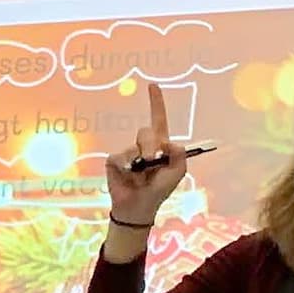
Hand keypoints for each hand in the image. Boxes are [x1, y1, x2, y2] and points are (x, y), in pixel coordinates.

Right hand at [104, 85, 192, 228]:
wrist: (139, 207)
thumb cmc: (159, 190)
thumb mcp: (178, 172)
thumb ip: (179, 154)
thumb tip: (168, 142)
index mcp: (160, 145)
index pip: (158, 119)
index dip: (156, 102)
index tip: (153, 86)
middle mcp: (143, 145)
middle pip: (147, 132)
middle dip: (151, 147)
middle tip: (152, 161)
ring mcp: (127, 152)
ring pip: (134, 145)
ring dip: (140, 161)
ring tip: (140, 176)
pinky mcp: (114, 160)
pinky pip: (121, 156)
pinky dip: (126, 167)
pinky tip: (128, 176)